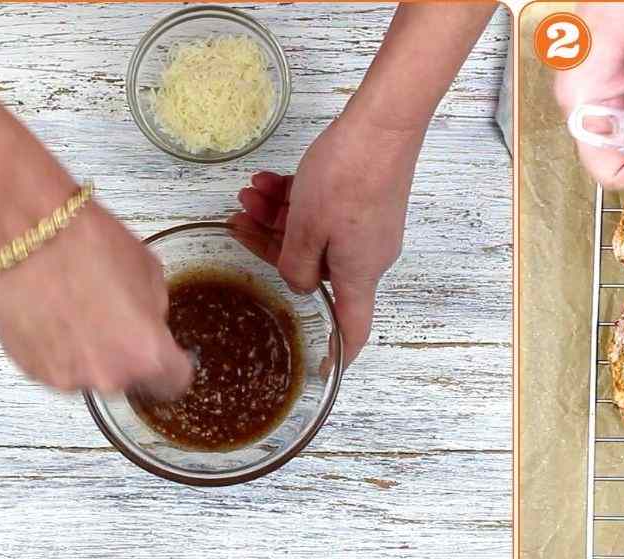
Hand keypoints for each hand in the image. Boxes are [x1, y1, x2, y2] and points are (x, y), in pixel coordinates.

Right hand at [0, 202, 192, 395]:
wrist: (24, 231)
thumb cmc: (84, 245)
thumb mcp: (150, 272)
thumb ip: (156, 311)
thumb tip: (148, 322)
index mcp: (146, 354)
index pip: (174, 382)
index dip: (173, 365)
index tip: (167, 357)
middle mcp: (107, 375)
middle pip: (130, 379)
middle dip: (127, 354)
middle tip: (114, 318)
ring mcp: (65, 377)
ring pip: (91, 372)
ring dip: (91, 352)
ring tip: (79, 311)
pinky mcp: (31, 369)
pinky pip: (57, 366)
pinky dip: (59, 348)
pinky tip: (55, 315)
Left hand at [229, 113, 416, 364]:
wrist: (383, 124)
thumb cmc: (349, 174)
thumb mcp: (306, 226)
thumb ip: (295, 265)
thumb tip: (299, 283)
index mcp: (357, 272)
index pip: (352, 328)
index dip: (338, 355)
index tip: (324, 370)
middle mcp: (368, 256)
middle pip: (317, 269)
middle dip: (273, 247)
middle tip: (240, 224)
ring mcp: (369, 228)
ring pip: (315, 236)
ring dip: (279, 218)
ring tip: (249, 195)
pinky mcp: (367, 202)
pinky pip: (327, 214)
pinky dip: (298, 202)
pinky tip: (271, 183)